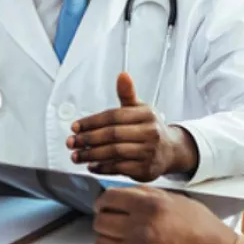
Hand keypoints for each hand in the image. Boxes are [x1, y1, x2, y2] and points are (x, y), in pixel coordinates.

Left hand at [66, 72, 198, 181]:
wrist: (171, 151)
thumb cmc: (150, 128)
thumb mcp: (140, 109)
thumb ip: (127, 94)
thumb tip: (122, 75)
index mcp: (146, 114)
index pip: (114, 116)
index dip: (92, 121)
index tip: (75, 127)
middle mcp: (150, 132)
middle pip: (112, 134)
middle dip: (88, 138)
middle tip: (71, 142)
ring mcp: (148, 151)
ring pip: (114, 152)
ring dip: (91, 154)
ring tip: (76, 155)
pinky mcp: (145, 169)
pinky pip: (119, 168)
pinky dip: (103, 168)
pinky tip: (92, 166)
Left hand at [93, 186, 237, 243]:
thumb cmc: (203, 231)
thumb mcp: (177, 200)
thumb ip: (147, 195)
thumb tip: (122, 194)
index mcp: (152, 205)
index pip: (109, 198)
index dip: (103, 202)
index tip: (103, 206)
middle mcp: (142, 227)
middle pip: (100, 222)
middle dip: (106, 221)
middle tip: (114, 223)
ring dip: (111, 241)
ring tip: (125, 240)